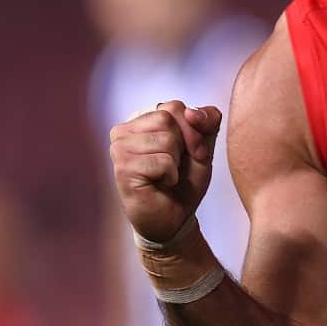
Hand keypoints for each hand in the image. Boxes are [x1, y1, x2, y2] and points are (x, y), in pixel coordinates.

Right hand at [109, 101, 222, 244]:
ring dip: (176, 163)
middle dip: (186, 144)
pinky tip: (160, 184)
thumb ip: (206, 120)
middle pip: (168, 118)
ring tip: (167, 175)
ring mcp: (119, 149)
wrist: (175, 218)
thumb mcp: (204, 144)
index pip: (174, 107)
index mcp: (141, 119)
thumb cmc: (185, 181)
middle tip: (179, 166)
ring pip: (166, 139)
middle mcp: (124, 130)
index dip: (193, 130)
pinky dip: (170, 176)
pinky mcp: (122, 169)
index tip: (192, 152)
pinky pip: (162, 161)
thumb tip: (191, 112)